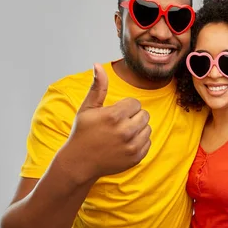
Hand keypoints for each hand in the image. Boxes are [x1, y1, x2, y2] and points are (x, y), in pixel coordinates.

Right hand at [64, 63, 151, 182]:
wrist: (80, 163)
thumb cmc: (82, 132)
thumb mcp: (87, 108)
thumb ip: (97, 87)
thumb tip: (98, 65)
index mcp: (114, 116)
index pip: (135, 103)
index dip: (124, 107)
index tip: (113, 114)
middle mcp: (125, 131)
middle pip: (144, 115)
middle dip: (133, 117)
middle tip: (118, 124)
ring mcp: (132, 146)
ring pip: (148, 128)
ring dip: (138, 129)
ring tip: (122, 133)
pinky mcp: (136, 158)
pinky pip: (148, 142)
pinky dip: (139, 142)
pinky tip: (125, 143)